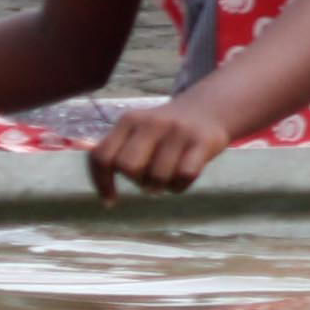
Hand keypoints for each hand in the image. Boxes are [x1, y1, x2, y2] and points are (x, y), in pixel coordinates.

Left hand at [86, 101, 235, 196]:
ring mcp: (178, 131)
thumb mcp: (138, 131)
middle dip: (137, 180)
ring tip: (168, 176)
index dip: (102, 182)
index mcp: (129, 120)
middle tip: (148, 178)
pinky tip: (182, 179)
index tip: (110, 200)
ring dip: (162, 186)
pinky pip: (184, 176)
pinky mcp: (202, 141)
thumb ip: (119, 151)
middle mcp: (151, 123)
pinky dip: (181, 186)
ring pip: (158, 176)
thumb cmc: (165, 130)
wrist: (208, 108)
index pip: (102, 155)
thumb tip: (106, 192)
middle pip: (128, 167)